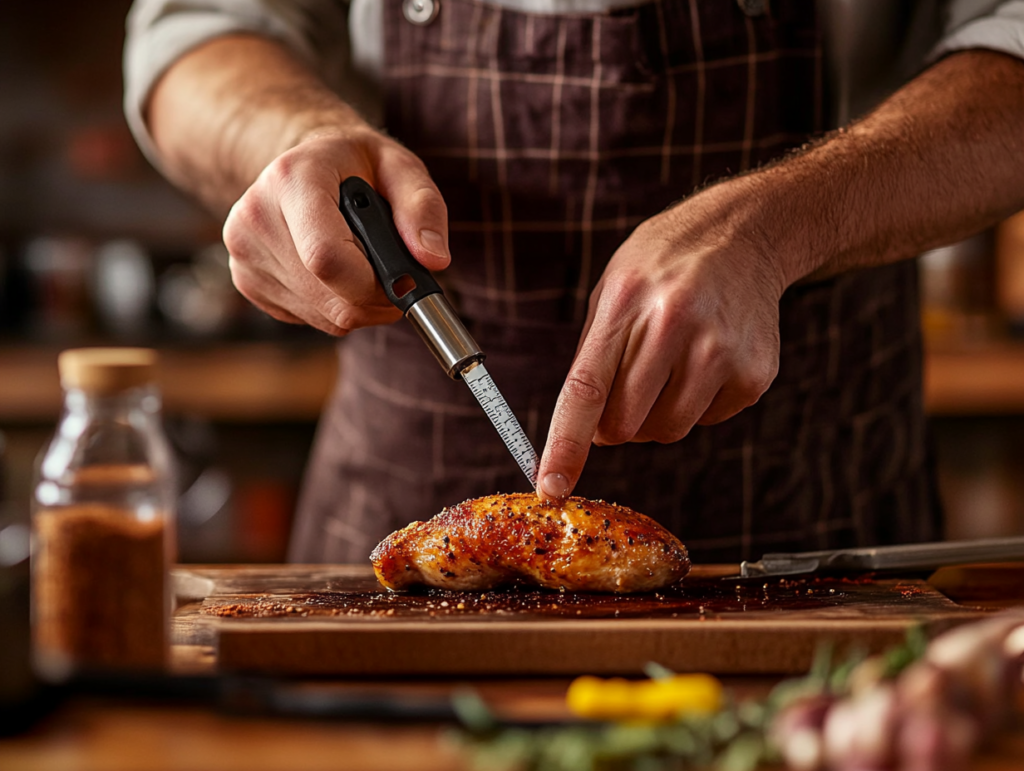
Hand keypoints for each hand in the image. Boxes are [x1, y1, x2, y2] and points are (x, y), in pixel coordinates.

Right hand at [223, 126, 449, 335]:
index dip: (373, 284)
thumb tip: (433, 260)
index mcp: (292, 179)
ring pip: (324, 316)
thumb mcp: (400, 167)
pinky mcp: (245, 280)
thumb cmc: (357, 165)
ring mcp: (244, 252)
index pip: (326, 257)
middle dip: (375, 297)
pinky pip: (308, 319)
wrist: (304, 165)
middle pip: (330, 297)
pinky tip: (335, 272)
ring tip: (362, 263)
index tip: (401, 279)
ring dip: (358, 304)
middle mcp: (256, 216)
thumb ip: (422, 208)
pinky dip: (334, 307)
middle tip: (391, 272)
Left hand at [536, 180, 787, 499]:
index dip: (566, 444)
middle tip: (624, 390)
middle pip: (625, 425)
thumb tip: (583, 432)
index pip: (587, 390)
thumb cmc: (663, 266)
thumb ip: (593, 358)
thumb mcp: (612, 290)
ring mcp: (721, 351)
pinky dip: (696, 404)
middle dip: (614, 424)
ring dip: (655, 417)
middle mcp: (675, 325)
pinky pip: (706, 421)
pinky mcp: (754, 374)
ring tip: (668, 365)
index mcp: (627, 302)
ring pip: (666, 431)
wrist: (743, 235)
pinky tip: (704, 360)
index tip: (550, 485)